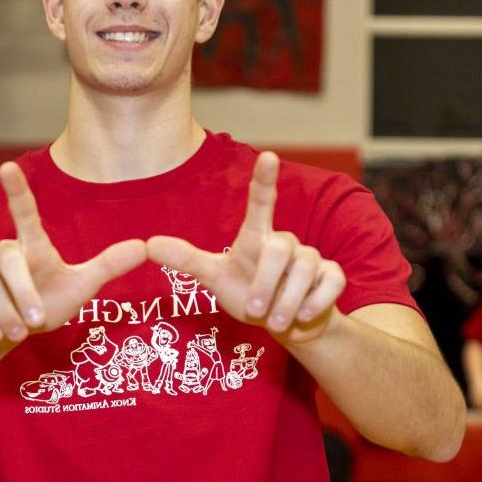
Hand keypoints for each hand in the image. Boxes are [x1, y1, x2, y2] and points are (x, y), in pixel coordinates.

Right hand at [0, 162, 147, 344]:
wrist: (11, 332)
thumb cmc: (48, 302)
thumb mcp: (81, 288)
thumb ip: (108, 266)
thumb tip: (145, 246)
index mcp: (32, 246)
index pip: (25, 212)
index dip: (17, 190)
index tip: (8, 166)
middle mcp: (3, 251)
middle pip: (6, 259)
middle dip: (21, 294)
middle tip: (35, 323)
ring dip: (1, 311)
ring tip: (16, 333)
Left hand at [147, 152, 345, 343]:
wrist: (286, 326)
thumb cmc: (248, 295)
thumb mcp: (214, 278)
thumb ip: (185, 260)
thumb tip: (148, 244)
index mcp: (257, 237)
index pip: (262, 202)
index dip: (265, 180)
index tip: (269, 156)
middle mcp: (286, 241)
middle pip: (281, 248)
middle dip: (266, 283)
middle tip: (255, 310)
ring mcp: (312, 258)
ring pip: (305, 271)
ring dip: (287, 301)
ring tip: (275, 320)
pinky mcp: (333, 276)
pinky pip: (330, 283)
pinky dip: (314, 303)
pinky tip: (303, 316)